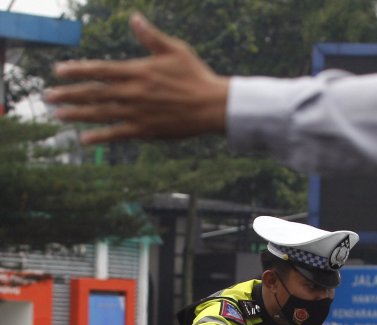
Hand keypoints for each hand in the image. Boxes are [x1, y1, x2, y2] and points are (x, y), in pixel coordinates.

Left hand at [46, 12, 228, 144]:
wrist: (214, 106)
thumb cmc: (196, 76)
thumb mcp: (175, 50)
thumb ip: (151, 36)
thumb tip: (134, 18)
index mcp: (138, 71)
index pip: (99, 70)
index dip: (77, 70)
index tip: (58, 71)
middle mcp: (133, 92)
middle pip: (93, 93)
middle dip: (68, 94)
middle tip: (48, 96)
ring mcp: (138, 113)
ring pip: (100, 113)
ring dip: (77, 114)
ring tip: (58, 115)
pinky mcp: (146, 130)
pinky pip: (118, 133)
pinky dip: (100, 137)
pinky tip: (84, 139)